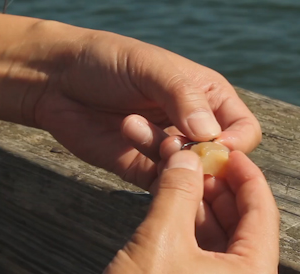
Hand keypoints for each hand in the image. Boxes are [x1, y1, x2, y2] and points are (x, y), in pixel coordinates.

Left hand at [28, 24, 261, 189]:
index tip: (214, 146)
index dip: (235, 143)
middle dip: (204, 160)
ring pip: (193, 178)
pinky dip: (153, 176)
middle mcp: (194, 127)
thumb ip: (183, 97)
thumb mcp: (149, 67)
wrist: (55, 80)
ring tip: (131, 126)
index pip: (244, 130)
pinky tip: (127, 139)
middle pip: (223, 161)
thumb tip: (211, 135)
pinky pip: (163, 187)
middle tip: (172, 144)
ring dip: (167, 159)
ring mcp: (170, 152)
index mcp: (209, 97)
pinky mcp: (143, 171)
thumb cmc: (107, 61)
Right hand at [70, 150, 279, 273]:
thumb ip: (179, 191)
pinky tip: (179, 215)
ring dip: (208, 213)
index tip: (227, 152)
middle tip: (201, 164)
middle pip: (247, 229)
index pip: (263, 212)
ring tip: (187, 184)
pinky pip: (213, 267)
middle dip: (224, 192)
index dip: (246, 175)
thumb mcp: (160, 238)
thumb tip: (187, 159)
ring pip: (228, 248)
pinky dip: (199, 239)